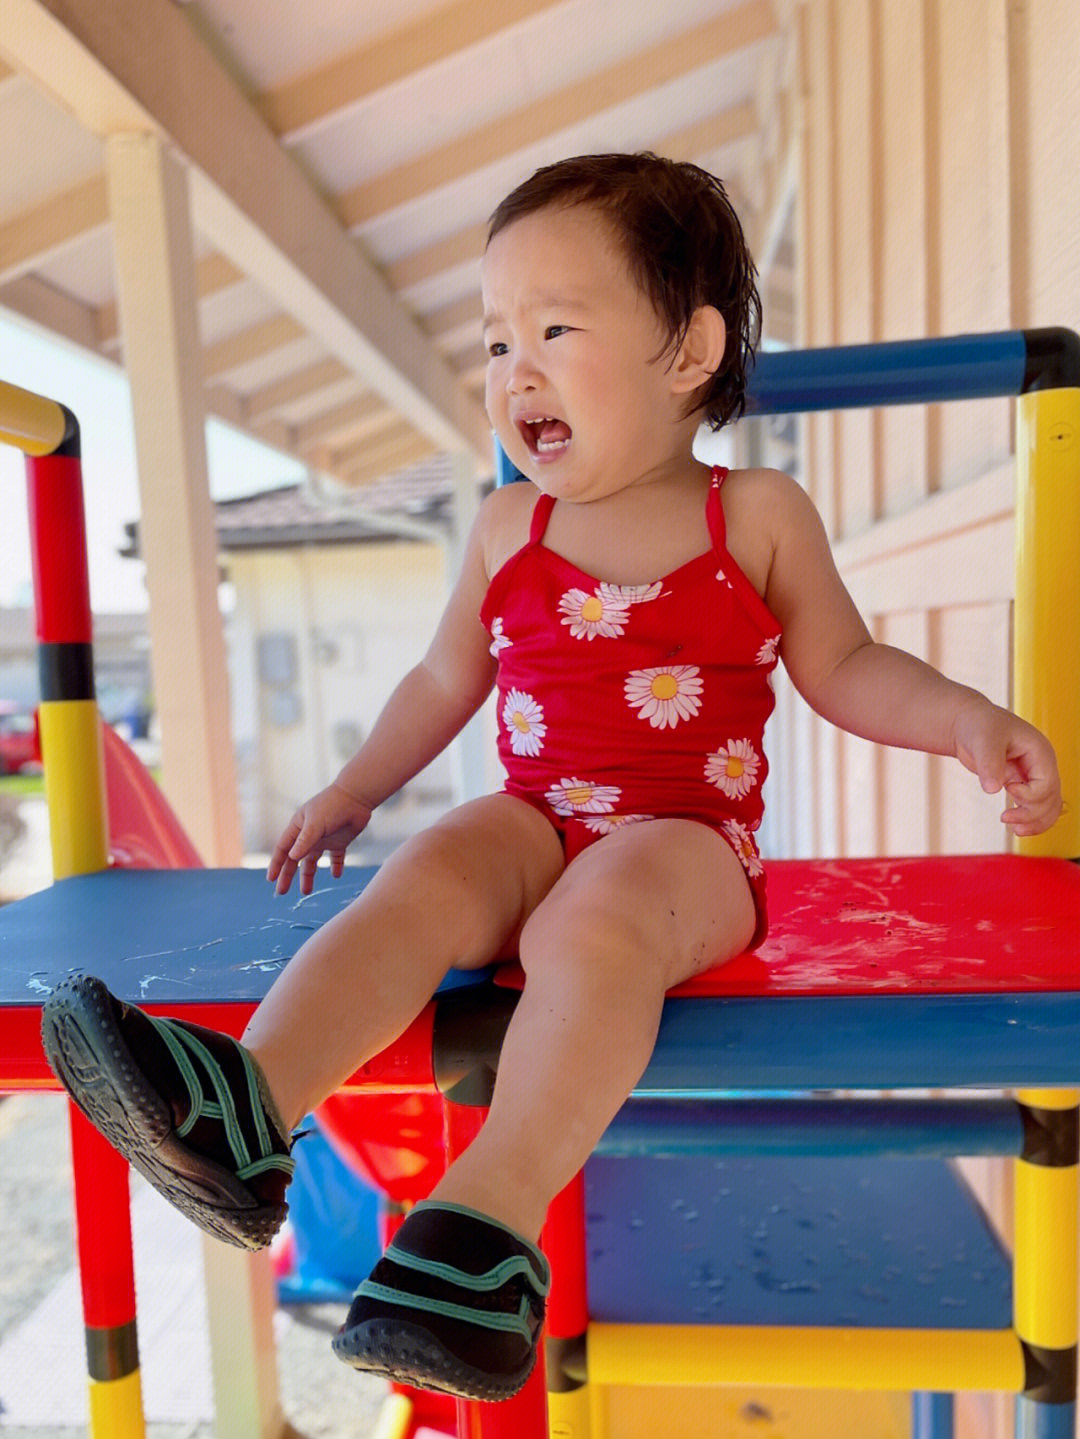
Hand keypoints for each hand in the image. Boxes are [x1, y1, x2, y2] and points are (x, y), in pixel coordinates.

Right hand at [267, 782, 373, 894]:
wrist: (357, 797)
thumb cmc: (332, 806)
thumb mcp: (315, 823)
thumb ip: (305, 841)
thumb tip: (291, 858)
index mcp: (298, 828)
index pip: (283, 849)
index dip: (276, 864)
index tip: (271, 879)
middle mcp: (308, 835)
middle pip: (294, 859)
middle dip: (288, 875)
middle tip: (281, 892)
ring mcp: (324, 839)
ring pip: (312, 862)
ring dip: (308, 876)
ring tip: (306, 892)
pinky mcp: (339, 842)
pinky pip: (335, 858)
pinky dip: (335, 867)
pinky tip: (336, 875)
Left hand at [952, 698, 1063, 836]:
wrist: (968, 724)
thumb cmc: (979, 724)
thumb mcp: (983, 740)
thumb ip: (989, 763)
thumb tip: (992, 789)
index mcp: (1040, 751)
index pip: (1048, 782)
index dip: (1030, 794)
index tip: (1008, 789)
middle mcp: (1041, 765)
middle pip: (1051, 799)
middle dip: (1031, 813)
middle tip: (1005, 818)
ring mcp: (1033, 776)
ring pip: (1048, 807)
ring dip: (1035, 822)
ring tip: (1015, 830)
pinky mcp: (1022, 785)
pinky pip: (1035, 807)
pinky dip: (1030, 820)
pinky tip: (1016, 827)